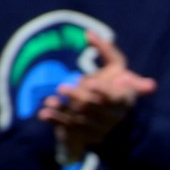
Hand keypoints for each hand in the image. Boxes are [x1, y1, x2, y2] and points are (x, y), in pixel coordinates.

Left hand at [38, 31, 153, 156]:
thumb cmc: (111, 88)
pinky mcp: (87, 136)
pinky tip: (44, 114)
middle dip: (78, 98)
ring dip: (63, 110)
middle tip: (61, 88)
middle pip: (95, 107)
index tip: (90, 84)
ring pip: (80, 119)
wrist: (108, 120)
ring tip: (48, 101)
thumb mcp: (115, 69)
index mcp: (126, 98)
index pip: (116, 96)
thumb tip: (88, 33)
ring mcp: (102, 128)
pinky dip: (56, 121)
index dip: (103, 91)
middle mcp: (116, 115)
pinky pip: (70, 129)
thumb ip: (107, 52)